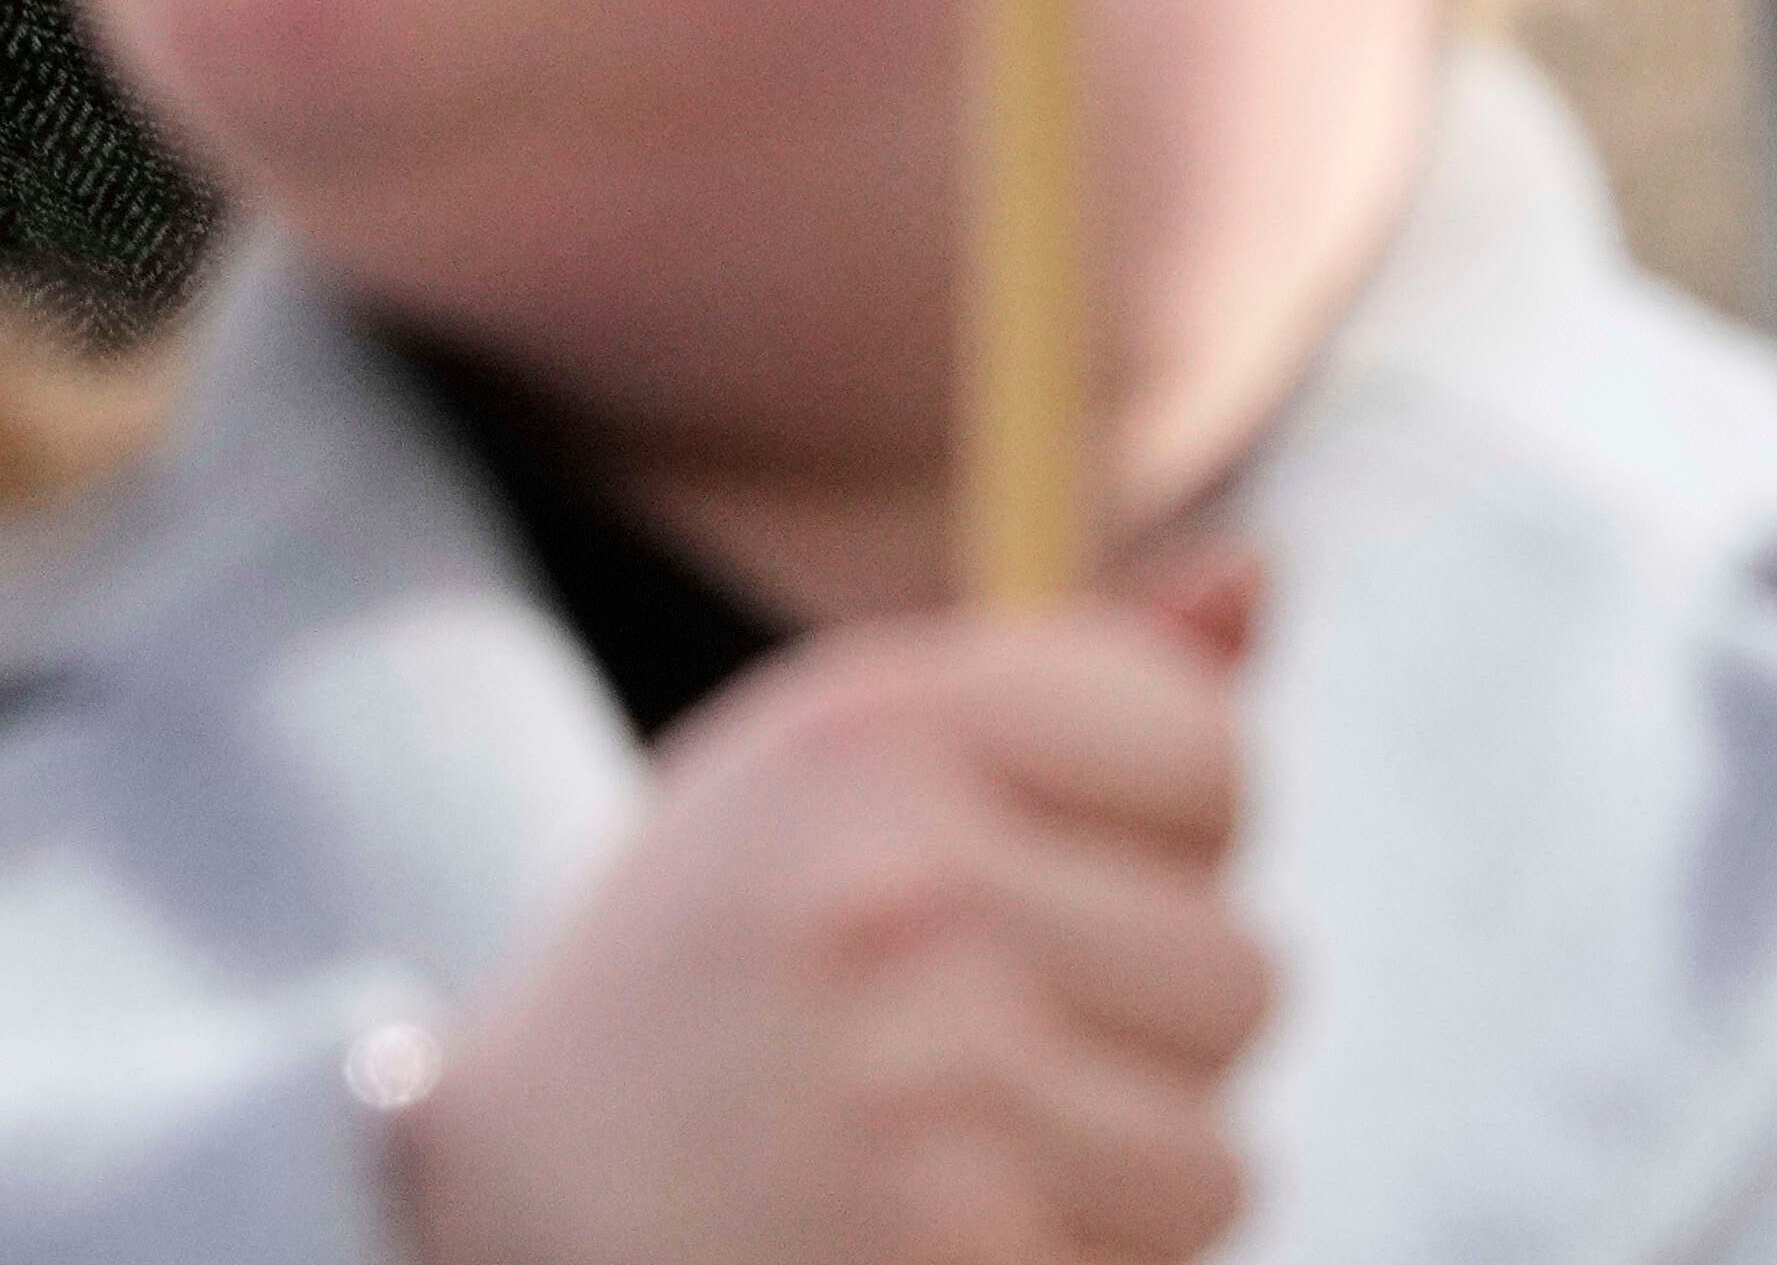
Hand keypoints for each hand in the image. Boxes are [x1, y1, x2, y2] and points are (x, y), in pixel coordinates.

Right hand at [398, 568, 1268, 1264]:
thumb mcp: (836, 783)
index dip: (1166, 832)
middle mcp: (903, 883)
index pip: (1199, 747)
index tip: (1060, 874)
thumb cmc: (717, 975)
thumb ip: (1051, 691)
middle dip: (1137, 1037)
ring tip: (940, 1155)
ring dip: (1106, 1179)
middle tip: (963, 1050)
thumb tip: (1257, 578)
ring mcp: (927, 1082)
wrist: (519, 1205)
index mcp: (870, 730)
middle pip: (1238, 972)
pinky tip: (924, 1237)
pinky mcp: (950, 1250)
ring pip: (1210, 1154)